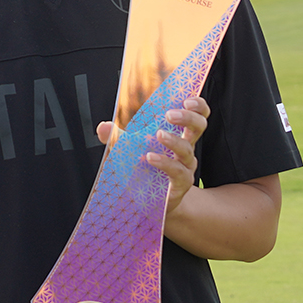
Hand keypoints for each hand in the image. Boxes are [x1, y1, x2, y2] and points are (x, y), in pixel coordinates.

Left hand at [97, 97, 209, 214]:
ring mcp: (186, 166)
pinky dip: (164, 162)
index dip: (198, 106)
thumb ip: (119, 138)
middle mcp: (186, 149)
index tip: (187, 99)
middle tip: (170, 114)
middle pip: (199, 127)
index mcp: (179, 135)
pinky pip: (178, 171)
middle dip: (188, 117)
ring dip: (173, 140)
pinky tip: (150, 157)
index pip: (197, 115)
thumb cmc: (145, 170)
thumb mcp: (131, 150)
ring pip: (187, 149)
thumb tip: (103, 127)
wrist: (151, 202)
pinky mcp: (181, 184)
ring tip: (158, 135)